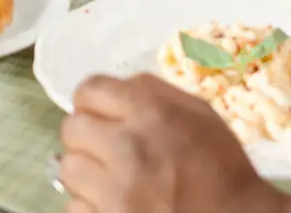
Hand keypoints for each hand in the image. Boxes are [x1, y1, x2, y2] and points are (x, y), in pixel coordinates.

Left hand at [59, 75, 287, 212]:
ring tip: (113, 181)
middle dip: (88, 137)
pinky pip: (75, 207)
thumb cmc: (222, 168)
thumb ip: (151, 93)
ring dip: (87, 174)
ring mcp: (117, 191)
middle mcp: (128, 147)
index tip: (103, 116)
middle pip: (71, 128)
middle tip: (108, 150)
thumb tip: (113, 89)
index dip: (93, 103)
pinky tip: (116, 206)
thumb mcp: (197, 112)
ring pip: (68, 169)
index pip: (88, 91)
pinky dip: (91, 207)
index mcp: (150, 112)